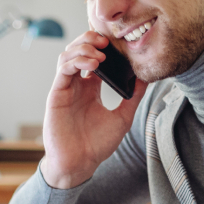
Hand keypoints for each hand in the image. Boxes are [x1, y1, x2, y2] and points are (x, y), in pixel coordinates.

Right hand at [41, 31, 147, 188]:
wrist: (79, 164)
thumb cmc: (97, 145)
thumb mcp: (123, 118)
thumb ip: (134, 97)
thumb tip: (147, 77)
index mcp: (90, 89)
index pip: (94, 58)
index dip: (103, 46)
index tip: (118, 43)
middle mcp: (76, 85)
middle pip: (78, 50)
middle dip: (91, 40)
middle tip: (107, 40)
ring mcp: (65, 88)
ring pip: (68, 55)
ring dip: (83, 47)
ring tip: (101, 52)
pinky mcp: (56, 94)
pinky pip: (63, 69)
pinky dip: (77, 60)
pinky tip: (93, 63)